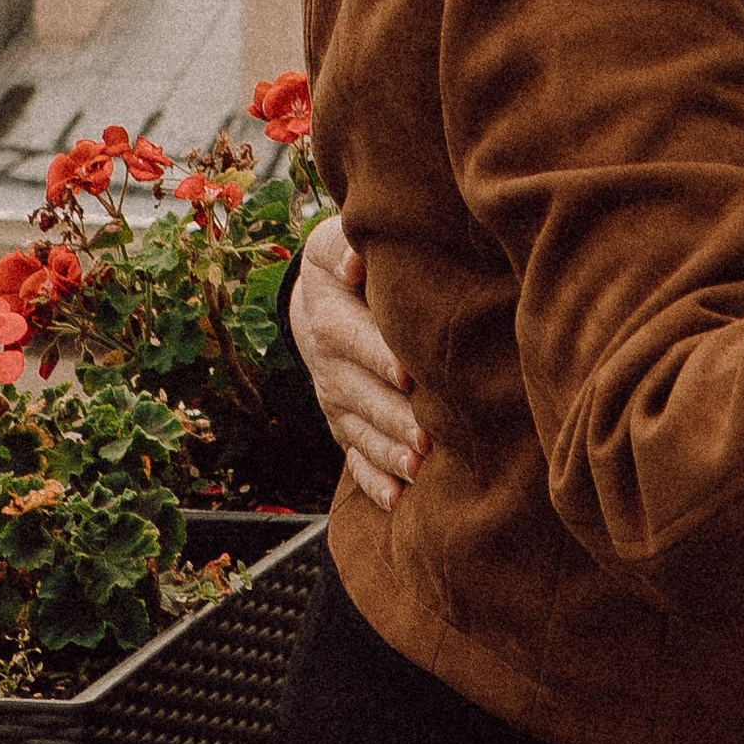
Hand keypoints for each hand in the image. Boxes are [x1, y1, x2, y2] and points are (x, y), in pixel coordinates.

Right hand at [289, 211, 425, 509]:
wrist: (317, 300)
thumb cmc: (344, 265)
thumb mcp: (333, 242)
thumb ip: (342, 246)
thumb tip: (354, 259)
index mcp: (331, 316)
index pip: (352, 338)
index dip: (379, 357)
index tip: (409, 375)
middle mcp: (329, 364)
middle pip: (358, 394)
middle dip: (392, 417)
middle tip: (426, 438)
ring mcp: (334, 399)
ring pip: (358, 430)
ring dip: (387, 453)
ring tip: (417, 470)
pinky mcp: (343, 423)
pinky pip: (353, 455)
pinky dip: (372, 480)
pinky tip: (394, 501)